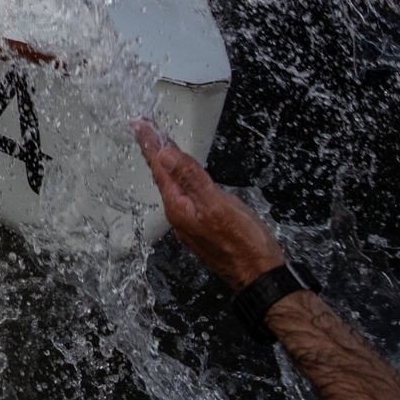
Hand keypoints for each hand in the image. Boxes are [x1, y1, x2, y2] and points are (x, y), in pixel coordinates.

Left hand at [134, 120, 284, 288]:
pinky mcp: (202, 225)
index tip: (139, 124)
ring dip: (165, 163)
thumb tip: (164, 155)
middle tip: (144, 128)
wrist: (261, 275)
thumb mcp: (217, 205)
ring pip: (173, 184)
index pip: (159, 168)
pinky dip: (180, 177)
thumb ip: (190, 178)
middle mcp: (179, 215)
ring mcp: (190, 222)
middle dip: (153, 150)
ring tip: (159, 145)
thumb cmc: (244, 244)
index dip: (150, 143)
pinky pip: (184, 194)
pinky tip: (182, 174)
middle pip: (162, 175)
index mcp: (179, 207)